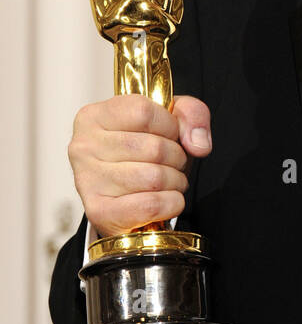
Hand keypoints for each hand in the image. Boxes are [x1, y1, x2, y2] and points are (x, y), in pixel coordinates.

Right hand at [67, 94, 211, 238]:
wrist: (126, 200)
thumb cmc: (145, 155)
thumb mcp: (170, 121)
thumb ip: (191, 114)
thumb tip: (197, 144)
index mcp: (94, 116)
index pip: (143, 111)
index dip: (170, 126)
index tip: (170, 135)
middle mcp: (83, 146)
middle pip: (154, 148)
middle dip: (177, 158)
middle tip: (172, 163)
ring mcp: (87, 180)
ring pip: (154, 178)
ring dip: (175, 182)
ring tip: (169, 181)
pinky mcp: (99, 212)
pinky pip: (150, 205)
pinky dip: (171, 203)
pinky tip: (166, 200)